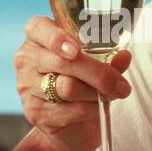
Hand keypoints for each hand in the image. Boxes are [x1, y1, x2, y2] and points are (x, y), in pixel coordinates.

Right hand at [13, 15, 132, 150]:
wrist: (73, 123)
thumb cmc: (82, 81)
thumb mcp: (98, 63)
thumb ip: (110, 58)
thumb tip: (124, 56)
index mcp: (39, 35)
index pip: (38, 27)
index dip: (56, 38)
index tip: (76, 50)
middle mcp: (27, 58)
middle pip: (62, 62)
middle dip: (97, 73)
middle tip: (120, 84)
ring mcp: (27, 86)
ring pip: (67, 88)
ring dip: (95, 93)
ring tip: (109, 95)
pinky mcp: (34, 112)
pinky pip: (68, 110)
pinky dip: (89, 109)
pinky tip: (96, 107)